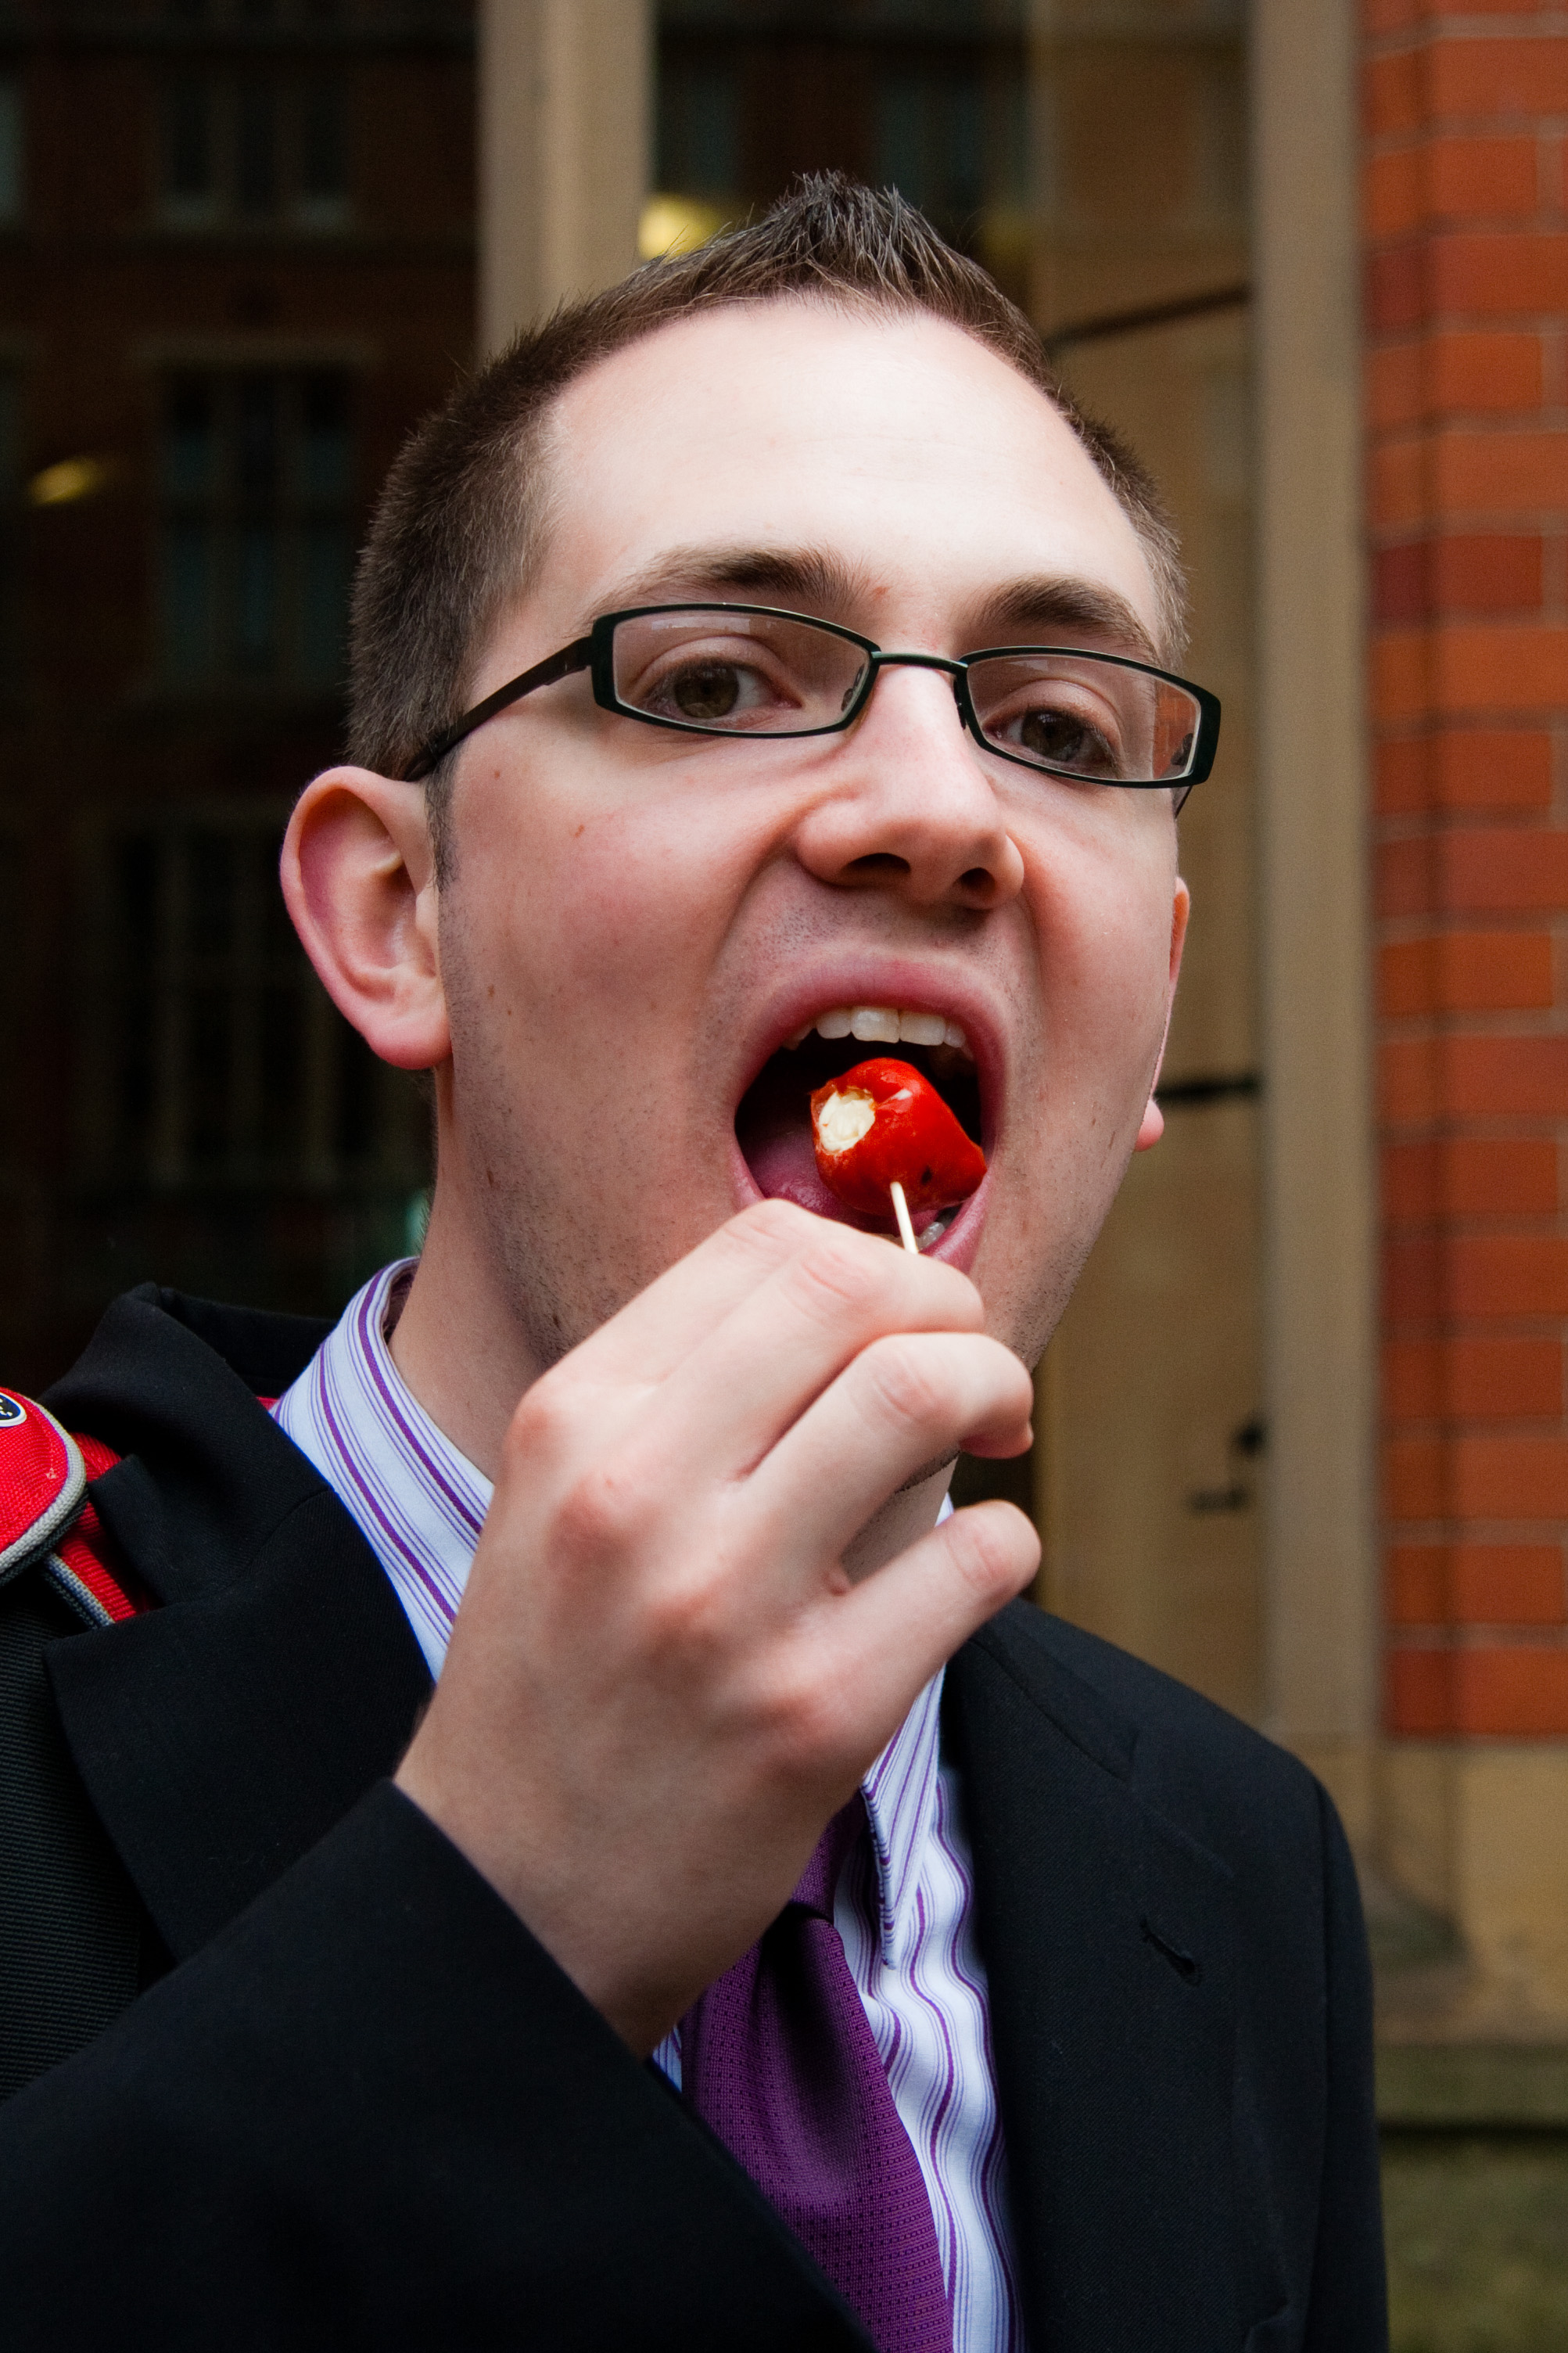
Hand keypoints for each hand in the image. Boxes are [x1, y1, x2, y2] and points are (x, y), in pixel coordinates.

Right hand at [394, 1200, 1038, 2054]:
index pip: (767, 1247)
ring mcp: (721, 1604)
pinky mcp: (811, 1716)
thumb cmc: (562, 1681)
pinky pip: (977, 1560)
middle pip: (854, 1294)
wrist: (507, 1901)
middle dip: (954, 1312)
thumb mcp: (564, 1500)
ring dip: (994, 1392)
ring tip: (994, 1438)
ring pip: (919, 1396)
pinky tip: (974, 1571)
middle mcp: (634, 1492)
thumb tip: (873, 1312)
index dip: (877, 1262)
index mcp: (574, 1418)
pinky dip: (1005, 1546)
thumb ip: (691, 1397)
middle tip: (977, 1374)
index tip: (910, 1322)